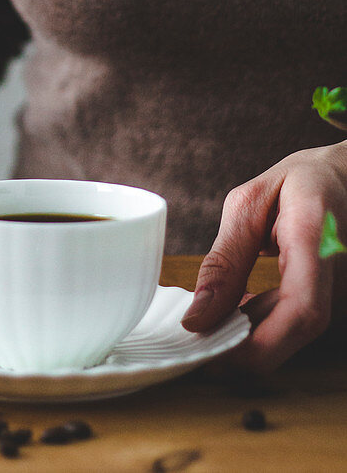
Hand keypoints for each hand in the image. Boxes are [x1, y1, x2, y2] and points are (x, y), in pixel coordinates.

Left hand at [181, 143, 346, 370]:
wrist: (344, 177)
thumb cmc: (299, 182)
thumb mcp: (249, 204)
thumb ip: (225, 259)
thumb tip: (198, 315)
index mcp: (317, 239)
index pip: (302, 310)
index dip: (256, 341)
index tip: (209, 343)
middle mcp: (338, 272)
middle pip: (294, 332)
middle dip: (239, 347)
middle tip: (193, 333)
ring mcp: (341, 290)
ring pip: (292, 335)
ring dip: (247, 335)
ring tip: (208, 315)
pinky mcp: (333, 298)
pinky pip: (295, 323)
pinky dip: (261, 323)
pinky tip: (235, 308)